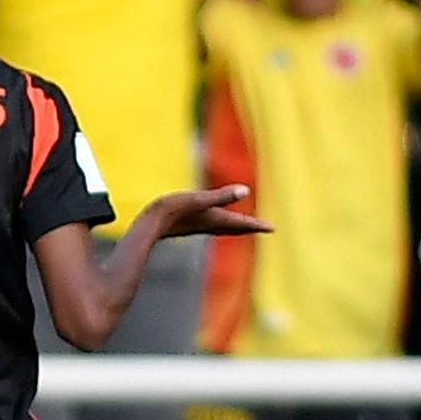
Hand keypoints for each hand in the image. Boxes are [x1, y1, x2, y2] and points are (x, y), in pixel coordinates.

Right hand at [149, 185, 273, 238]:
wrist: (148, 225)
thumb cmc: (172, 210)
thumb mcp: (198, 199)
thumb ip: (222, 196)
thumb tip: (246, 191)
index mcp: (214, 219)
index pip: (240, 223)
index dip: (256, 225)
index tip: (272, 228)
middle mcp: (209, 224)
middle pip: (234, 227)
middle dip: (249, 227)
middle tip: (264, 228)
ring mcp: (198, 225)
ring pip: (224, 227)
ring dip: (236, 226)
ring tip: (245, 225)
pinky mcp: (188, 223)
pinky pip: (212, 224)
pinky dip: (222, 223)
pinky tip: (215, 219)